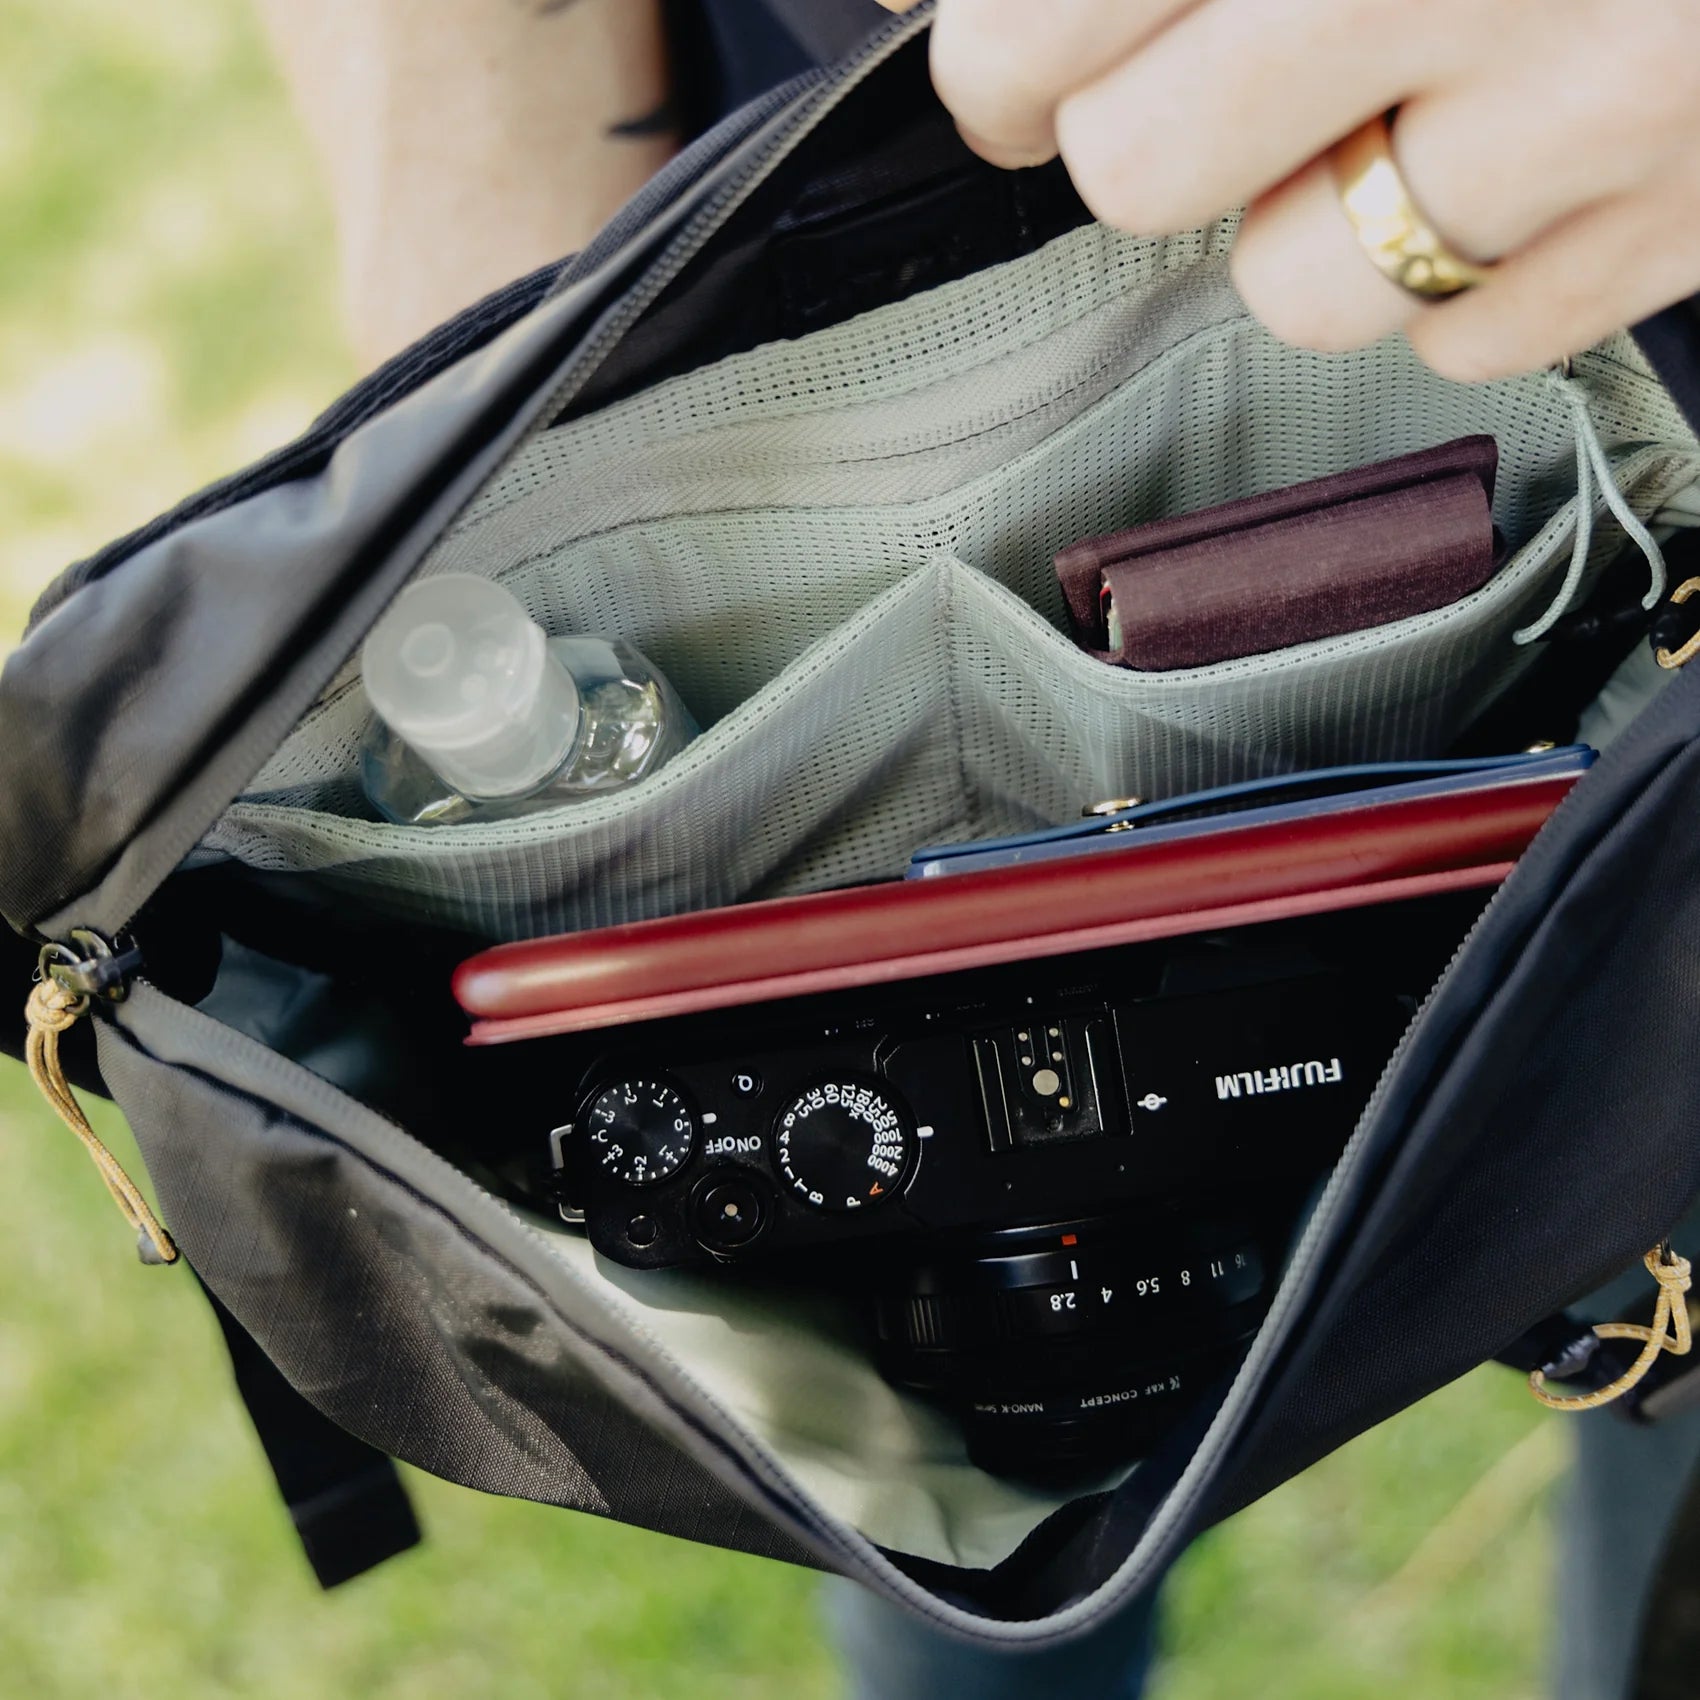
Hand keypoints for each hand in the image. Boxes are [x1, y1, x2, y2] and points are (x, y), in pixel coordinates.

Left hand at [888, 0, 1699, 380]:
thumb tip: (917, 3)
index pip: (1031, 32)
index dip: (1000, 56)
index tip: (1021, 59)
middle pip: (1136, 174)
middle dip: (1144, 125)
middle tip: (1211, 64)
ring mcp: (1607, 108)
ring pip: (1295, 287)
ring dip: (1304, 213)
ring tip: (1396, 96)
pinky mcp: (1692, 224)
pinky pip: (1460, 340)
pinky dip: (1455, 265)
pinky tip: (1514, 144)